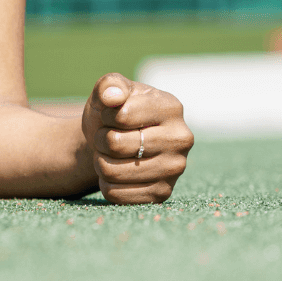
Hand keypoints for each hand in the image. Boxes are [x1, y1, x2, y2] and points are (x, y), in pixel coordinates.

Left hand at [81, 73, 193, 203]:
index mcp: (171, 107)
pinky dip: (106, 184)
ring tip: (111, 154)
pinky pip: (117, 195)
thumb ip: (109, 85)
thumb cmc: (113, 112)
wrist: (114, 141)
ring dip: (100, 162)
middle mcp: (181, 139)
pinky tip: (117, 173)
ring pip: (113, 171)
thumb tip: (112, 96)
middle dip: (101, 139)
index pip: (120, 115)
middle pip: (116, 143)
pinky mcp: (163, 194)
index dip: (105, 115)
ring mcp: (175, 169)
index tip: (111, 115)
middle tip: (107, 137)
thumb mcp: (108, 91)